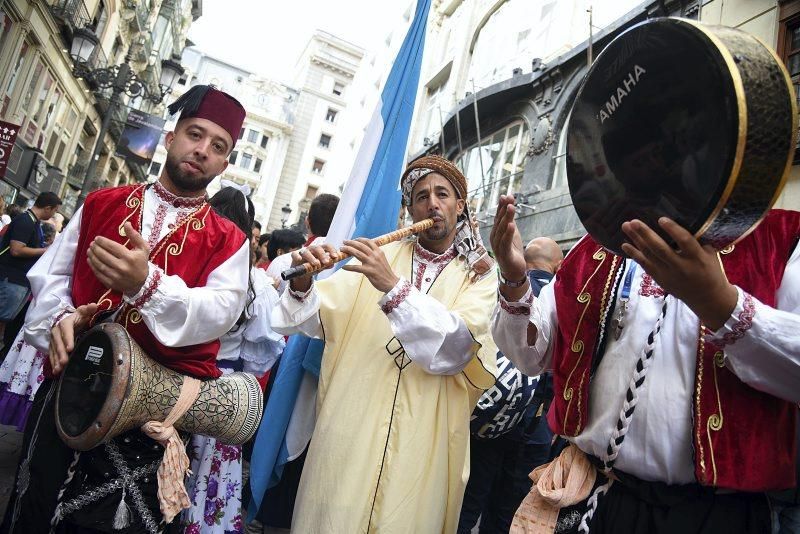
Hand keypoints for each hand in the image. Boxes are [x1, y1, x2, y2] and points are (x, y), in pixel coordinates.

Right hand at [49, 303, 98, 375]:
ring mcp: (53, 340)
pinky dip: (53, 362)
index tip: (70, 348)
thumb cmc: (77, 317)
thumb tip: (94, 305)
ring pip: (53, 350)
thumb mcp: (82, 312)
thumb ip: (88, 309)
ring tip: (59, 369)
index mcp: (65, 323)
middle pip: (58, 343)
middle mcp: (56, 331)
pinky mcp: (52, 346)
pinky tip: (55, 371)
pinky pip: (51, 354)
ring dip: (56, 360)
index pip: (66, 331)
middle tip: (64, 362)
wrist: (65, 319)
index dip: (67, 339)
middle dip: (61, 353)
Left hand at [87, 222, 149, 295]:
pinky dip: (92, 266)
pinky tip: (90, 260)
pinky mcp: (111, 283)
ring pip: (99, 264)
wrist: (142, 283)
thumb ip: (135, 235)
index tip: (97, 238)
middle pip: (104, 255)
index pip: (112, 247)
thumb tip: (126, 223)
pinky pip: (98, 273)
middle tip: (92, 244)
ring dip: (92, 256)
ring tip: (89, 250)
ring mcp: (116, 276)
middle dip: (95, 248)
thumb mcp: (143, 248)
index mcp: (130, 257)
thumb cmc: (141, 263)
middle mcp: (122, 267)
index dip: (103, 241)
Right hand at [288, 244, 340, 292]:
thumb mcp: (321, 267)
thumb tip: (333, 264)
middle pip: (317, 248)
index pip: (327, 246)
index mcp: (320, 249)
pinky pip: (294, 254)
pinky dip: (296, 256)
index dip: (332, 250)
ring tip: (316, 264)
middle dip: (322, 255)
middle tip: (326, 262)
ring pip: (307, 252)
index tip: (335, 257)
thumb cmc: (313, 266)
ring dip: (311, 257)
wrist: (302, 271)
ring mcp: (303, 251)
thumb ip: (327, 265)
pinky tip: (299, 259)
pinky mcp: (295, 255)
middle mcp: (312, 249)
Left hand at [341, 238, 398, 292]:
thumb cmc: (385, 271)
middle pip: (361, 246)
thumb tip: (364, 250)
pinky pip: (356, 268)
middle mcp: (375, 255)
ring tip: (342, 249)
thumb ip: (374, 254)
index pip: (368, 241)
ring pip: (358, 253)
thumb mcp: (381, 259)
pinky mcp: (369, 271)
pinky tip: (344, 267)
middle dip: (351, 242)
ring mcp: (372, 263)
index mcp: (379, 252)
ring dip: (348, 250)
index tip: (353, 239)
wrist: (391, 282)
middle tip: (344, 241)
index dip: (359, 239)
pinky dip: (349, 267)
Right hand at [489, 195, 528, 300]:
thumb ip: (510, 220)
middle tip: (509, 198)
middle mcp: (494, 238)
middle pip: (499, 221)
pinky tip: (511, 225)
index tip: (507, 195)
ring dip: (506, 218)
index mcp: (496, 232)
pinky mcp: (504, 254)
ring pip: (502, 230)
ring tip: (511, 208)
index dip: (502, 206)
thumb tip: (509, 204)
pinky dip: (508, 233)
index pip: (498, 217)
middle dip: (504, 209)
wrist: (514, 271)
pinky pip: (505, 242)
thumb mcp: (512, 233)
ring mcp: (498, 246)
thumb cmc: (512, 251)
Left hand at [621, 217, 737, 329]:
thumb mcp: (710, 255)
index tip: (661, 219)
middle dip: (645, 234)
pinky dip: (634, 254)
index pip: (685, 241)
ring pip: (649, 256)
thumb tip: (684, 220)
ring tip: (626, 227)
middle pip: (660, 249)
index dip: (673, 230)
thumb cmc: (711, 271)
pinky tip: (625, 245)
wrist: (707, 298)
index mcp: (697, 258)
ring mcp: (668, 274)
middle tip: (633, 221)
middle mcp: (681, 266)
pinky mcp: (660, 280)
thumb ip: (698, 240)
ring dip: (636, 240)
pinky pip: (645, 265)